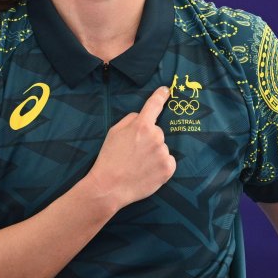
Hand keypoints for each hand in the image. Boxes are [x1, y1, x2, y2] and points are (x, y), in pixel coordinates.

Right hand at [86, 85, 175, 209]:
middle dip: (148, 139)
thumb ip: (131, 119)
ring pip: (162, 148)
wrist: (109, 187)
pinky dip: (160, 166)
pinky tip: (147, 172)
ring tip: (139, 165)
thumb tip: (142, 116)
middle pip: (157, 132)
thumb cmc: (109, 158)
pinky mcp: (168, 168)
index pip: (154, 105)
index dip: (161, 95)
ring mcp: (163, 153)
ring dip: (154, 154)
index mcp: (141, 125)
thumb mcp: (114, 132)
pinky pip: (168, 161)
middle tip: (134, 153)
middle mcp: (156, 136)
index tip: (166, 90)